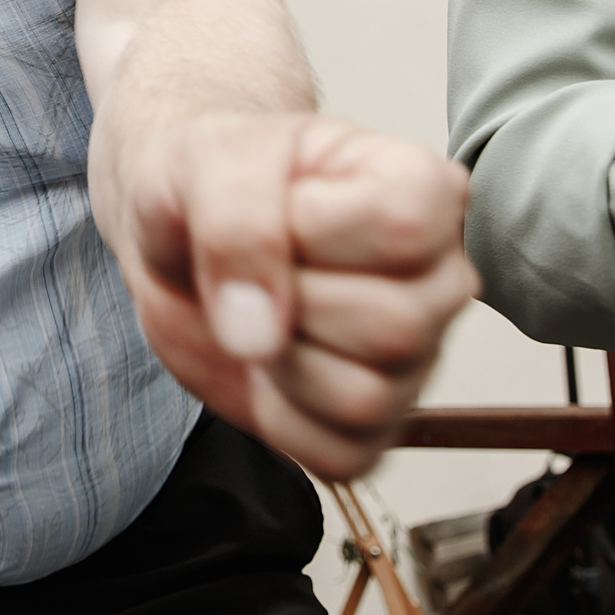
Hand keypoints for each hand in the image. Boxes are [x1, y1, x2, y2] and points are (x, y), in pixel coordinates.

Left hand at [118, 112, 474, 478]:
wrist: (175, 228)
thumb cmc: (211, 177)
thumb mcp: (207, 158)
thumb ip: (236, 222)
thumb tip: (257, 333)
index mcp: (425, 191)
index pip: (403, 229)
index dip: (310, 227)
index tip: (281, 205)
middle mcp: (439, 278)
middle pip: (395, 328)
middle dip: (291, 301)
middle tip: (259, 266)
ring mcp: (414, 358)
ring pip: (366, 400)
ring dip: (281, 361)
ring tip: (261, 313)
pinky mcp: (374, 425)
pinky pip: (338, 456)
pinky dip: (278, 418)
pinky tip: (264, 364)